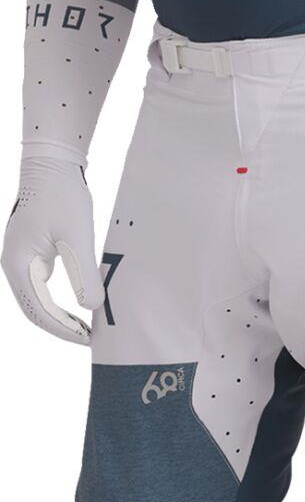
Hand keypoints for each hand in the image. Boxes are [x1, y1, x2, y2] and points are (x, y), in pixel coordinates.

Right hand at [2, 156, 104, 344]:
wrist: (51, 162)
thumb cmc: (61, 193)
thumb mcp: (77, 235)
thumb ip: (84, 273)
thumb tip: (93, 306)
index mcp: (18, 264)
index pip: (39, 311)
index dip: (64, 329)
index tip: (88, 339)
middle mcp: (14, 265)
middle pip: (34, 312)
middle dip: (60, 328)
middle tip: (89, 339)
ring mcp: (20, 261)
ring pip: (37, 303)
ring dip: (59, 319)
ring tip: (86, 329)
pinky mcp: (31, 256)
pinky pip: (41, 290)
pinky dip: (58, 304)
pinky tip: (80, 307)